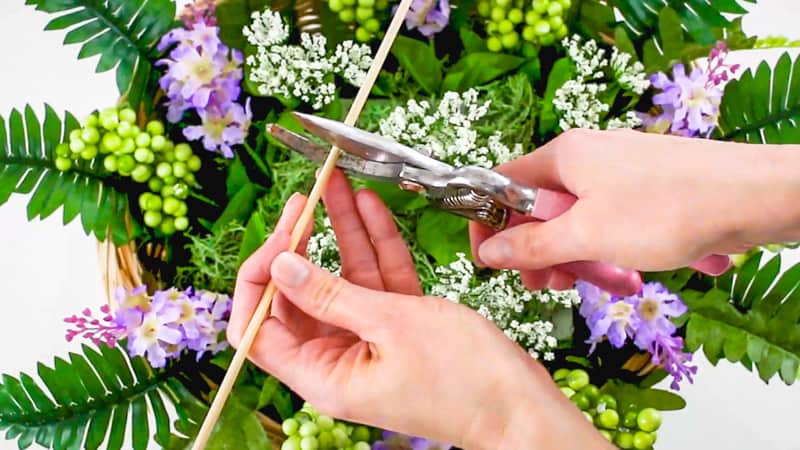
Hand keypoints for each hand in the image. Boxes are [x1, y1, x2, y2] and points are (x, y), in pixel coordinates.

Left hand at [228, 170, 610, 449]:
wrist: (522, 405)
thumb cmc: (465, 379)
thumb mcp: (393, 324)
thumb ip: (332, 294)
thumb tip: (281, 265)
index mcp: (322, 375)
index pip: (258, 329)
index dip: (261, 279)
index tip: (281, 237)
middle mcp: (338, 360)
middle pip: (301, 296)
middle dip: (301, 243)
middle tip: (306, 199)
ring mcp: (369, 343)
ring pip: (342, 280)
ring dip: (342, 233)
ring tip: (335, 185)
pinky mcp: (399, 328)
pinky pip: (377, 282)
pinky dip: (376, 247)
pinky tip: (370, 208)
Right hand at [471, 129, 799, 286]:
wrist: (754, 197)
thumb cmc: (664, 211)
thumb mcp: (586, 237)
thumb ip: (531, 246)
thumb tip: (488, 253)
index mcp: (563, 156)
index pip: (502, 183)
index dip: (490, 222)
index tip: (490, 260)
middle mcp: (587, 157)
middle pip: (541, 207)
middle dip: (541, 250)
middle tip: (549, 285)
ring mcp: (619, 172)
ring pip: (578, 220)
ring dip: (580, 257)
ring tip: (604, 284)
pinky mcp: (646, 189)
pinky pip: (610, 221)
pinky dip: (611, 249)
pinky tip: (633, 273)